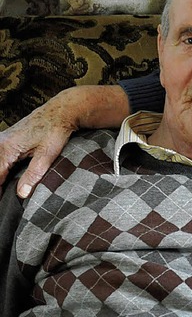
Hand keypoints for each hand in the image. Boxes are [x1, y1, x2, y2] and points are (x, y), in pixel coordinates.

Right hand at [0, 84, 129, 198]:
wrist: (60, 111)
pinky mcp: (6, 141)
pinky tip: (5, 180)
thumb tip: (21, 195)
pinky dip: (1, 171)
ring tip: (5, 195)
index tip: (2, 206)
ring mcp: (1, 141)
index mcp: (6, 148)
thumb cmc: (55, 130)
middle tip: (4, 203)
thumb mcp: (48, 154)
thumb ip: (34, 174)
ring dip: (0, 178)